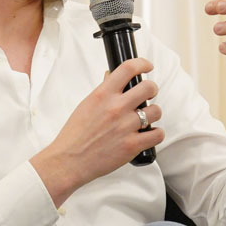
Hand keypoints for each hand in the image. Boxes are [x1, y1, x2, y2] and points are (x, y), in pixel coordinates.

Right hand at [31, 58, 163, 206]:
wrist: (69, 161)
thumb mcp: (86, 105)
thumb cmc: (74, 135)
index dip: (142, 64)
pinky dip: (155, 134)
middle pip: (149, 87)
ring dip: (153, 113)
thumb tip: (111, 76)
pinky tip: (148, 134)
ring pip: (156, 111)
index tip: (147, 66)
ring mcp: (125, 126)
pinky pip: (157, 134)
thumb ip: (102, 90)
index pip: (128, 68)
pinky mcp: (132, 145)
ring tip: (145, 118)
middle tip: (148, 95)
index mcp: (103, 95)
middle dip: (152, 89)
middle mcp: (116, 108)